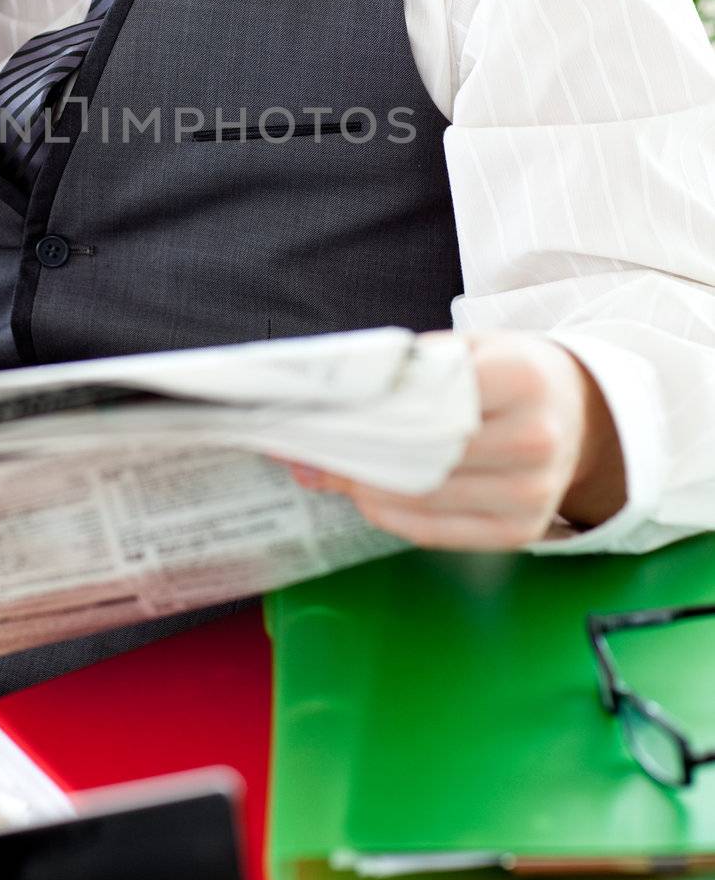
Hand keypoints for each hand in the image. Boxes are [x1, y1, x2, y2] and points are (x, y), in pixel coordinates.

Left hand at [287, 330, 626, 549]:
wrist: (578, 415)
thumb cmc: (511, 373)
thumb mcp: (470, 347)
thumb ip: (409, 369)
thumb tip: (337, 398)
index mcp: (522, 379)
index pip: (428, 399)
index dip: (367, 410)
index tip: (314, 413)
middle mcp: (534, 440)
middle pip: (420, 453)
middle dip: (352, 453)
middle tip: (301, 448)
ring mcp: (531, 494)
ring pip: (421, 497)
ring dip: (360, 486)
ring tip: (320, 469)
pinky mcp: (520, 532)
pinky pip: (435, 531)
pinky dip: (389, 513)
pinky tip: (360, 494)